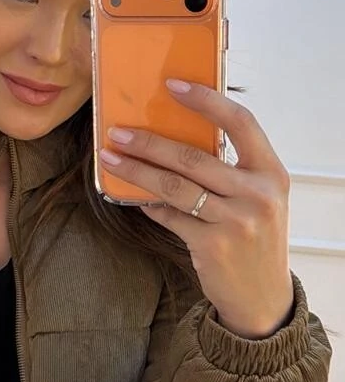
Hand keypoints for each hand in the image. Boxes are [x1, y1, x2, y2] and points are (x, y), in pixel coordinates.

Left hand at [100, 80, 294, 338]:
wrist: (263, 296)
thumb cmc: (255, 239)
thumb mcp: (258, 199)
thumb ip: (231, 170)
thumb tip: (176, 139)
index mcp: (271, 172)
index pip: (241, 122)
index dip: (206, 100)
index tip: (173, 85)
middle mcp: (257, 194)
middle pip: (193, 157)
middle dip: (149, 142)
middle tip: (119, 132)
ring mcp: (235, 221)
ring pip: (174, 186)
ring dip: (137, 170)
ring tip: (111, 158)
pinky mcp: (211, 246)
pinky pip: (170, 216)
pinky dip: (149, 204)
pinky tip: (133, 196)